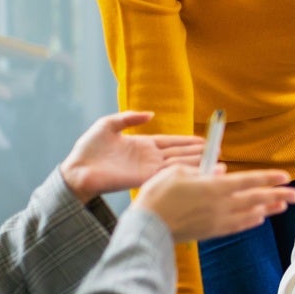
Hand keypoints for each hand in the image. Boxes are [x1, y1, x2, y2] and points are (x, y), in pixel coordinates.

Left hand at [60, 111, 203, 202]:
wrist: (76, 171)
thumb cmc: (88, 149)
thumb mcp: (108, 125)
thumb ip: (129, 117)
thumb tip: (151, 114)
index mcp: (142, 144)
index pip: (171, 142)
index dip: (188, 141)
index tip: (205, 139)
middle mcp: (148, 157)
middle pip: (179, 153)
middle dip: (198, 152)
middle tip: (218, 150)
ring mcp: (147, 169)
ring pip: (177, 164)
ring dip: (196, 162)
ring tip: (214, 160)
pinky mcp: (143, 179)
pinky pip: (167, 174)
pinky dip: (183, 173)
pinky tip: (196, 170)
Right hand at [134, 166, 294, 243]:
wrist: (148, 227)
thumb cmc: (158, 196)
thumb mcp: (177, 173)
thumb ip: (202, 172)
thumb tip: (220, 170)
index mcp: (214, 187)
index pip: (249, 180)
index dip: (268, 178)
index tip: (285, 176)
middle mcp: (221, 205)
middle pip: (256, 198)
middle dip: (277, 195)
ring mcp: (218, 220)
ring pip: (250, 213)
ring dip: (268, 208)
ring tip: (282, 206)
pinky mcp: (211, 232)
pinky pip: (237, 226)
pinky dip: (250, 221)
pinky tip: (258, 218)